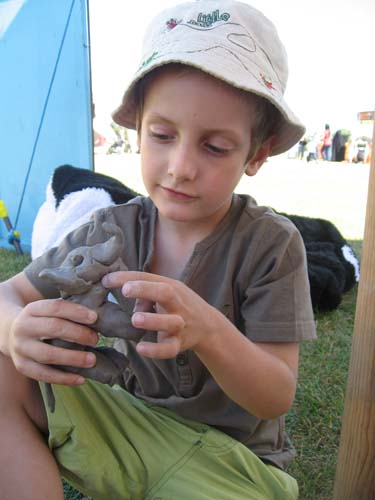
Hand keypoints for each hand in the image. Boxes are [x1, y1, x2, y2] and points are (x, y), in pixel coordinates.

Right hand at [9, 298, 98, 384]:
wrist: (10, 333)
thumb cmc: (41, 321)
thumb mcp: (47, 311)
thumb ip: (67, 312)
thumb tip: (96, 318)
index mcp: (32, 309)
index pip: (56, 307)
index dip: (76, 312)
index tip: (95, 318)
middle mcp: (23, 327)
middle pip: (53, 328)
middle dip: (78, 334)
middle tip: (95, 339)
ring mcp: (21, 348)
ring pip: (48, 354)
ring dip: (73, 358)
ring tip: (92, 360)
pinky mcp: (22, 366)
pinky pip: (44, 375)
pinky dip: (64, 378)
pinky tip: (81, 379)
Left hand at [103, 271, 221, 358]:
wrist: (208, 326)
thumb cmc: (178, 305)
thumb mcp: (166, 292)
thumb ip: (144, 292)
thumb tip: (121, 292)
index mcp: (170, 287)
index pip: (148, 278)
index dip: (127, 277)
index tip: (106, 279)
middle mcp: (176, 304)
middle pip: (164, 293)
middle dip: (145, 289)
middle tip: (126, 290)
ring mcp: (179, 324)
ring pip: (169, 322)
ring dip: (152, 320)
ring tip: (135, 319)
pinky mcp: (179, 344)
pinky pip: (168, 349)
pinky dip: (155, 350)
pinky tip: (140, 348)